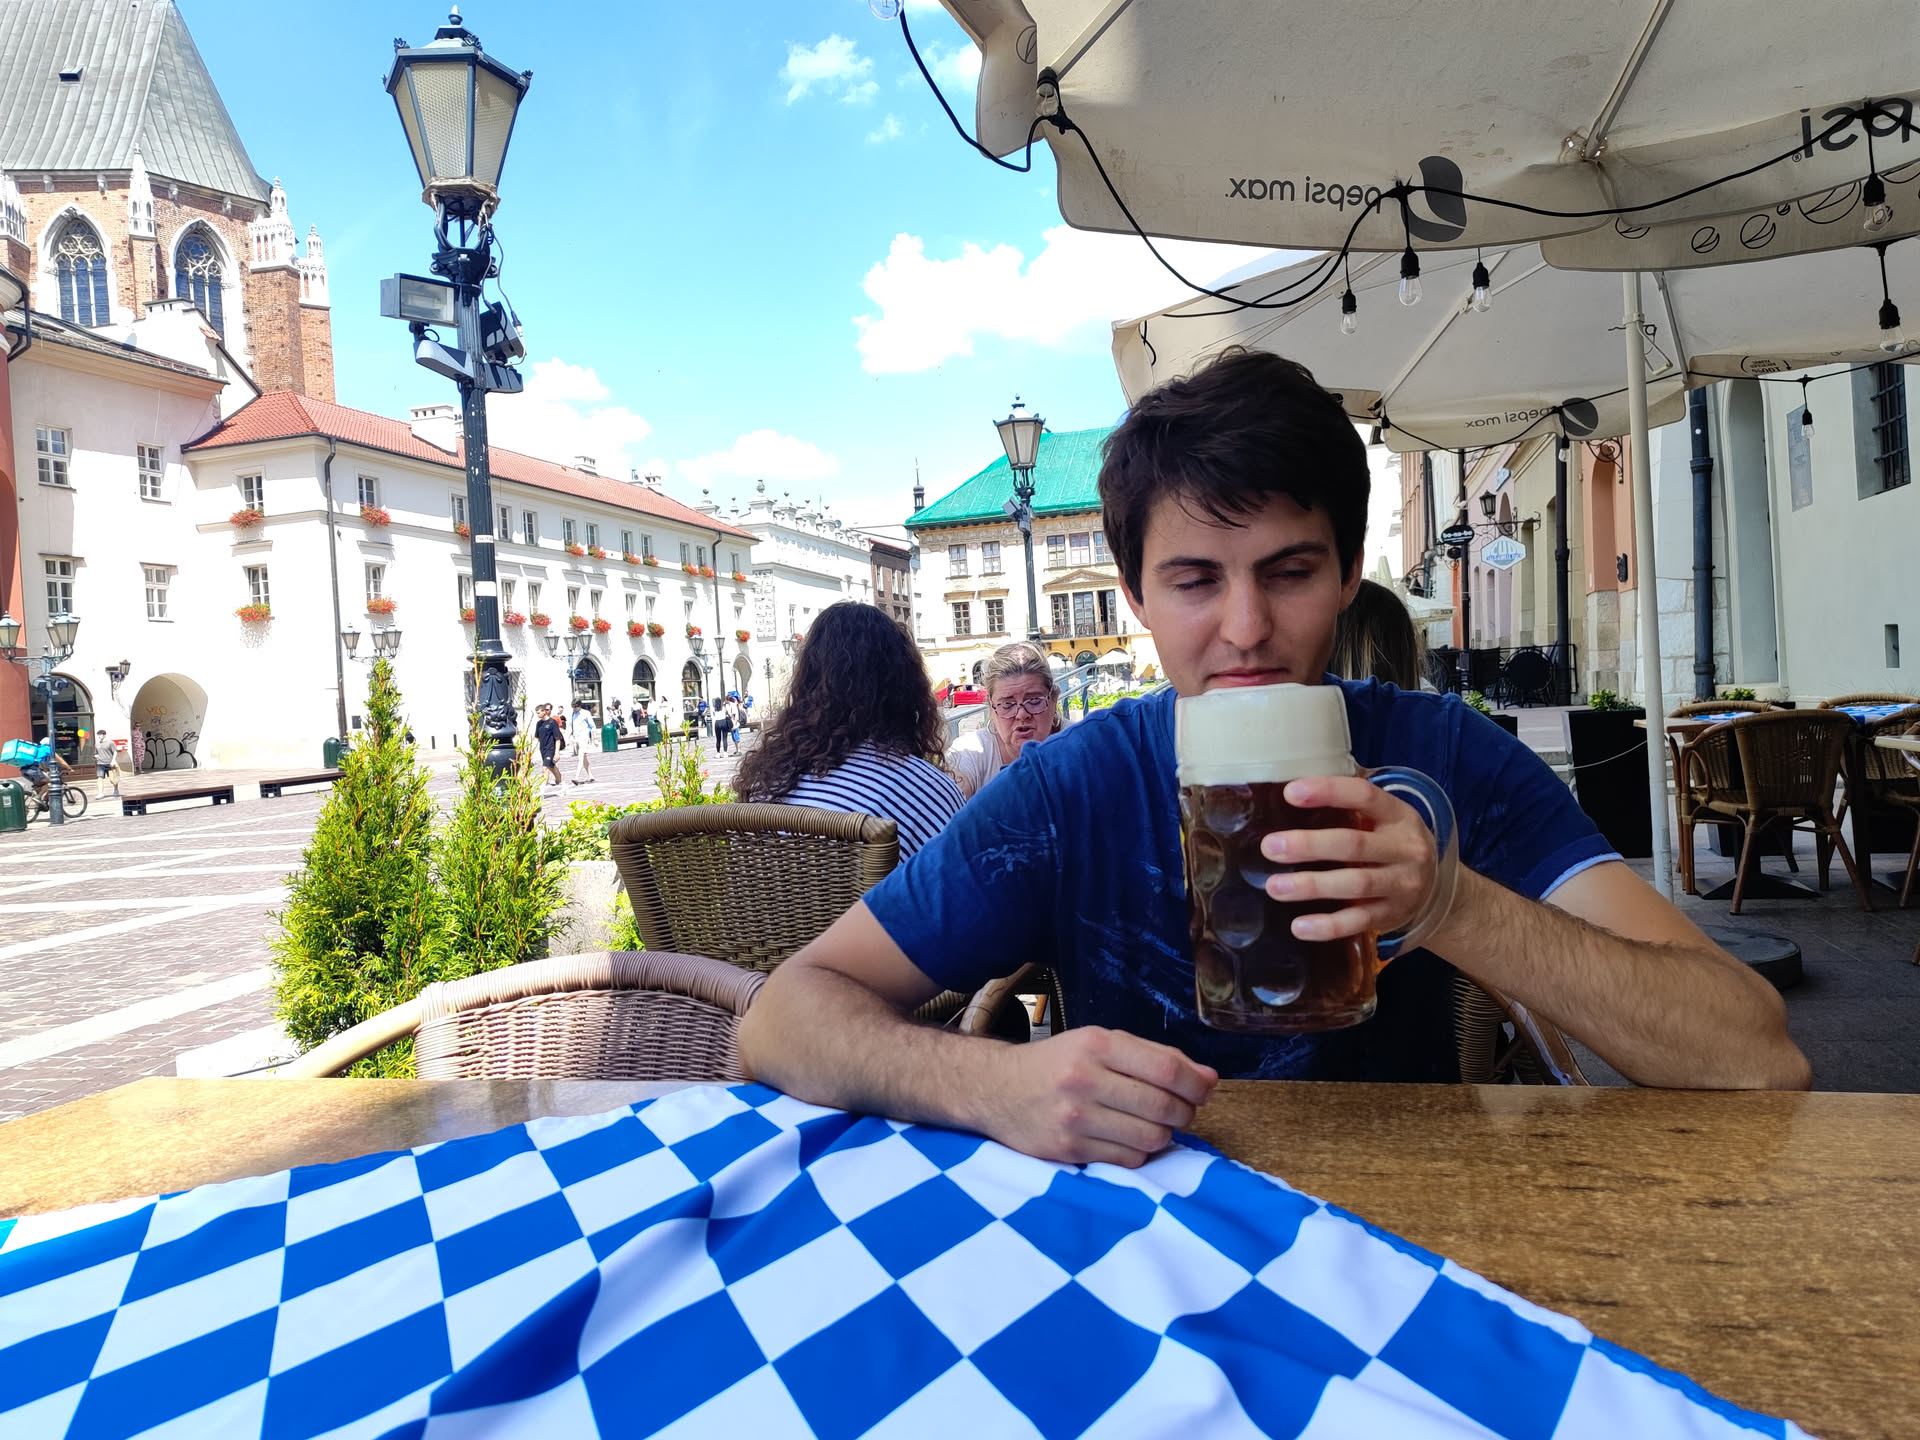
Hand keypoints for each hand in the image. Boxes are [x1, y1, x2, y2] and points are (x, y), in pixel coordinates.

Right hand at [980, 1027, 1216, 1167]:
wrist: (996, 1089)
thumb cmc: (1058, 1064)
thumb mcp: (1099, 1043)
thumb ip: (1153, 1057)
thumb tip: (1208, 1079)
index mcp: (1096, 1045)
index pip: (1167, 1070)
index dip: (1197, 1084)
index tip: (1205, 1089)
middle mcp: (1084, 1080)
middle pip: (1163, 1107)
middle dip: (1184, 1112)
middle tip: (1179, 1109)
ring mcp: (1074, 1118)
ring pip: (1150, 1138)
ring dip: (1163, 1134)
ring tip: (1152, 1124)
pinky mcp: (1068, 1150)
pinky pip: (1128, 1159)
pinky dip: (1139, 1152)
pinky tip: (1127, 1138)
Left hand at [1258, 776, 1437, 941]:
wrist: (1437, 886)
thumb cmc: (1392, 842)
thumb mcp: (1384, 817)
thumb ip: (1349, 801)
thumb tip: (1293, 781)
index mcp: (1398, 815)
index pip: (1364, 796)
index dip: (1328, 792)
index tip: (1290, 793)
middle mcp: (1405, 848)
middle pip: (1354, 844)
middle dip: (1309, 845)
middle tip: (1270, 846)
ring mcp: (1402, 884)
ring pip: (1355, 884)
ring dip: (1312, 886)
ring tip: (1275, 887)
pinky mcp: (1393, 915)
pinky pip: (1359, 922)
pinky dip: (1328, 926)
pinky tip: (1299, 927)